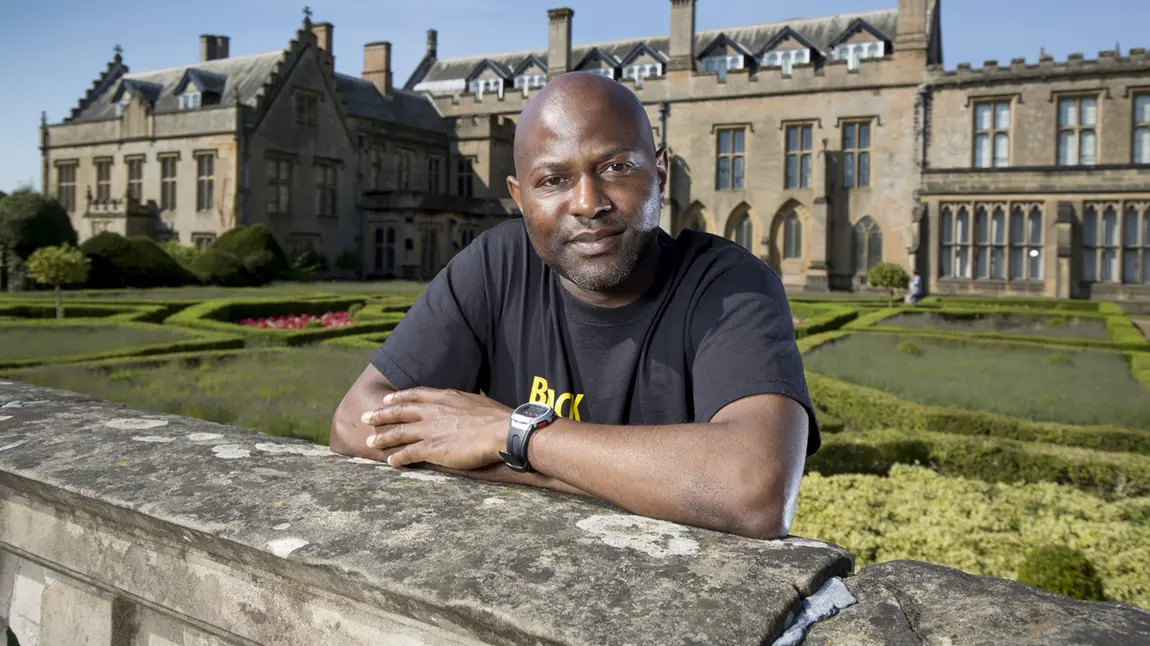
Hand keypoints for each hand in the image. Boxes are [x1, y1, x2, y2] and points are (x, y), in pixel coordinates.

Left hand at [361, 387, 512, 469]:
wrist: (502, 431)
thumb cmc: (496, 419)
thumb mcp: (476, 403)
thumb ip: (462, 405)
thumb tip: (464, 409)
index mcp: (444, 397)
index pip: (415, 394)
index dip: (398, 397)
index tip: (386, 400)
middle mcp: (433, 411)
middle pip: (400, 412)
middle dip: (380, 415)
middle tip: (365, 418)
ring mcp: (430, 430)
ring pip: (399, 433)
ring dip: (383, 438)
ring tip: (370, 443)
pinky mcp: (432, 449)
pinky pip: (408, 453)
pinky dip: (397, 458)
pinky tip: (391, 462)